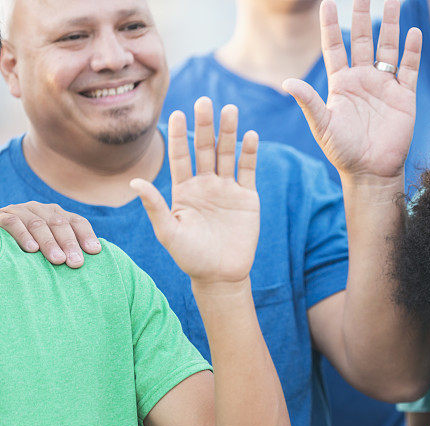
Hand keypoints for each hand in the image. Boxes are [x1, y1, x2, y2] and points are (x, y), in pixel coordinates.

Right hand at [0, 202, 100, 266]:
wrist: (0, 235)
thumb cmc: (30, 244)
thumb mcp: (50, 242)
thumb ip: (66, 246)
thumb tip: (93, 257)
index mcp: (56, 213)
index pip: (76, 221)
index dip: (86, 235)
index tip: (94, 251)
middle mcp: (40, 209)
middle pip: (59, 223)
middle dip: (69, 243)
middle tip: (76, 262)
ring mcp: (20, 211)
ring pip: (38, 224)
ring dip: (49, 243)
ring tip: (58, 260)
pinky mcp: (1, 216)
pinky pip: (13, 223)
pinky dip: (23, 235)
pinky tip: (31, 249)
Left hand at [130, 98, 259, 284]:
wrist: (221, 275)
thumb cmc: (190, 257)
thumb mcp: (168, 232)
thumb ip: (155, 206)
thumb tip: (135, 181)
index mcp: (184, 190)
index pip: (180, 157)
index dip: (178, 135)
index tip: (175, 112)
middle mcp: (205, 185)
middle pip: (205, 149)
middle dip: (204, 126)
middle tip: (204, 102)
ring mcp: (227, 190)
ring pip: (227, 154)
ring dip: (228, 133)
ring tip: (230, 110)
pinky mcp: (247, 198)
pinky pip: (248, 171)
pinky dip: (249, 153)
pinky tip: (249, 135)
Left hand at [282, 0, 421, 183]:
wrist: (371, 172)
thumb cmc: (343, 152)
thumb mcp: (322, 126)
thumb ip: (308, 102)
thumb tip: (287, 81)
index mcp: (341, 84)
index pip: (334, 46)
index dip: (330, 25)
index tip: (328, 2)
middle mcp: (362, 80)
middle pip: (362, 39)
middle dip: (363, 15)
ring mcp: (384, 86)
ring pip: (388, 48)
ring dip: (391, 24)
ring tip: (393, 0)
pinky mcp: (403, 97)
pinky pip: (408, 68)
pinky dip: (412, 50)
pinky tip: (413, 32)